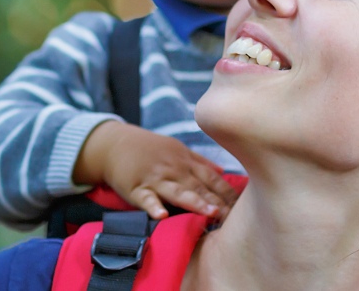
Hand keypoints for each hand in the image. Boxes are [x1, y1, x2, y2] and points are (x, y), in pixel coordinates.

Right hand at [73, 121, 238, 220]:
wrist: (114, 143)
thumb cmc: (148, 149)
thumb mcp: (176, 149)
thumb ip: (200, 162)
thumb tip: (224, 171)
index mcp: (186, 162)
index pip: (212, 178)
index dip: (228, 192)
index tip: (243, 206)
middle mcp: (174, 170)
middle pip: (199, 187)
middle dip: (217, 201)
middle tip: (233, 216)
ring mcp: (156, 178)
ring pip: (177, 191)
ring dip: (194, 202)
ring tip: (209, 213)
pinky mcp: (136, 188)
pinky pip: (145, 198)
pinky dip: (152, 207)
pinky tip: (161, 216)